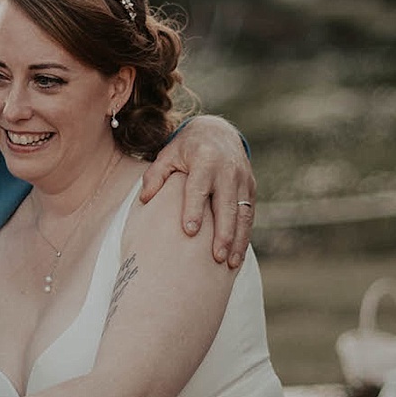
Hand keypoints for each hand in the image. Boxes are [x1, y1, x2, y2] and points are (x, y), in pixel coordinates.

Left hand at [140, 115, 256, 266]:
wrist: (219, 132)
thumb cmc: (187, 148)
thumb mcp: (168, 154)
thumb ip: (155, 175)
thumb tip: (145, 198)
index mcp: (205, 159)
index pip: (199, 187)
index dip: (195, 209)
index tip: (189, 231)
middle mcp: (228, 170)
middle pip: (226, 205)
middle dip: (223, 233)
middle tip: (216, 257)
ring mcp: (243, 179)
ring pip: (242, 214)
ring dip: (238, 240)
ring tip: (230, 264)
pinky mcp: (250, 188)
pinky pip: (249, 215)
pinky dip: (245, 236)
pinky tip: (237, 255)